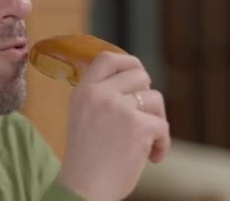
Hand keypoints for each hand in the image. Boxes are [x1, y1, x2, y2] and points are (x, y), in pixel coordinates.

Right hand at [58, 52, 170, 200]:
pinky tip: (151, 157)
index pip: (107, 58)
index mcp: (82, 91)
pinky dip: (162, 144)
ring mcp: (118, 108)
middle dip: (147, 95)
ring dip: (156, 120)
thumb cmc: (86, 158)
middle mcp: (99, 94)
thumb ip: (101, 97)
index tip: (136, 73)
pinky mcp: (137, 126)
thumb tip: (136, 83)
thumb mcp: (82, 116)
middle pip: (139, 75)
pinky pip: (163, 126)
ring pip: (155, 98)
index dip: (127, 61)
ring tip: (146, 141)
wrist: (83, 187)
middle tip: (144, 116)